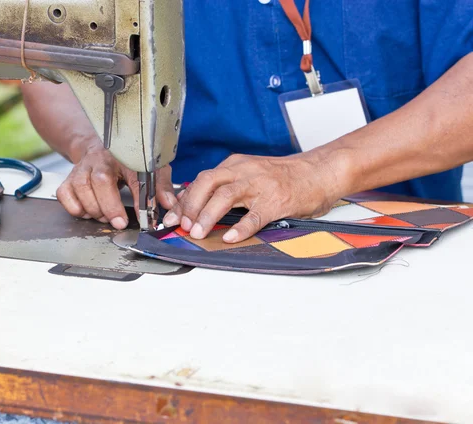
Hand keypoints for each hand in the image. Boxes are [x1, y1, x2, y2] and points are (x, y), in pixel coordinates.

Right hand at [56, 145, 176, 229]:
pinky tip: (88, 211)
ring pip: (81, 188)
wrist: (99, 149)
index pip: (133, 176)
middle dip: (110, 207)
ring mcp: (82, 168)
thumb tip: (170, 205)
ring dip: (94, 209)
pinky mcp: (68, 178)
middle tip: (120, 223)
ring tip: (105, 216)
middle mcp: (100, 160)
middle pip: (100, 181)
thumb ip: (161, 186)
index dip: (138, 198)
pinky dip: (75, 208)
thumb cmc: (127, 161)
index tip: (141, 217)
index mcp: (124, 156)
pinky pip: (65, 194)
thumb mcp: (150, 168)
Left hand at [162, 153, 342, 242]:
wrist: (319, 172)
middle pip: (207, 182)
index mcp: (234, 165)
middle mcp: (243, 171)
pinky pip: (254, 215)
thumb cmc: (283, 177)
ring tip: (197, 233)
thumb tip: (196, 206)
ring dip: (207, 215)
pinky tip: (230, 237)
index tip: (171, 218)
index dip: (183, 201)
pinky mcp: (276, 201)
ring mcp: (260, 185)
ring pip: (225, 196)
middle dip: (190, 205)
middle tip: (182, 225)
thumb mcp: (249, 174)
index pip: (200, 180)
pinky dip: (241, 227)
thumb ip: (225, 187)